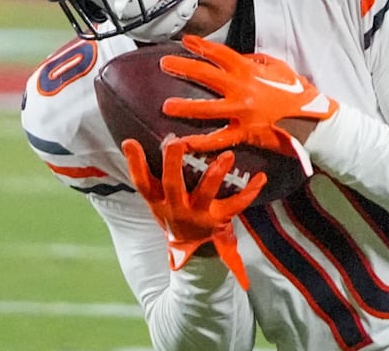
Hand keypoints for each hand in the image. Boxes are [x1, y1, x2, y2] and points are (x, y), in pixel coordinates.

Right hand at [123, 135, 264, 289]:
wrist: (191, 247)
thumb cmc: (172, 210)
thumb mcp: (156, 196)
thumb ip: (144, 172)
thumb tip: (127, 140)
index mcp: (158, 201)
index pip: (142, 182)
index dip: (135, 163)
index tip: (130, 141)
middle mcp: (176, 208)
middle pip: (172, 185)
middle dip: (174, 165)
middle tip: (176, 142)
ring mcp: (199, 215)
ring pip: (206, 194)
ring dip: (216, 174)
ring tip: (228, 155)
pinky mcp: (220, 219)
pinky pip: (237, 204)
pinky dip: (250, 191)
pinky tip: (261, 176)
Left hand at [160, 35, 336, 174]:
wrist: (312, 120)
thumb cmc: (296, 92)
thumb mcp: (278, 68)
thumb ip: (256, 61)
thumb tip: (236, 59)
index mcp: (250, 71)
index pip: (220, 54)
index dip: (201, 45)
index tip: (185, 40)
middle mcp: (242, 90)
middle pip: (206, 76)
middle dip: (183, 68)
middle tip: (164, 64)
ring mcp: (242, 113)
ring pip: (208, 109)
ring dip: (185, 107)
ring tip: (166, 106)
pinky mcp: (244, 134)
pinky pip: (219, 139)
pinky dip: (201, 142)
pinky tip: (184, 143)